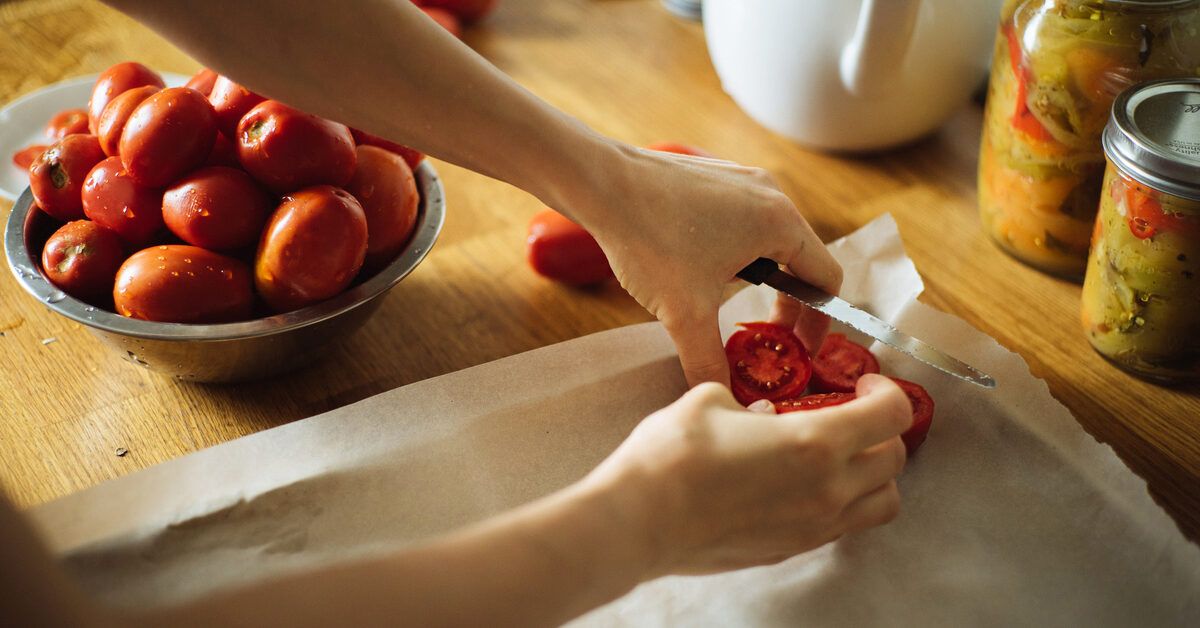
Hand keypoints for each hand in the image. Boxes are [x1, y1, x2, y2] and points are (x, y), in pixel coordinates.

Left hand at [560, 142, 841, 386]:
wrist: (600, 183)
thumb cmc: (648, 237)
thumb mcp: (684, 312)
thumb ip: (708, 360)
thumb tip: (720, 394)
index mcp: (780, 222)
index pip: (827, 279)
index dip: (819, 323)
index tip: (799, 350)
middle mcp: (771, 193)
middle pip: (802, 260)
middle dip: (788, 305)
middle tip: (768, 339)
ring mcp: (743, 179)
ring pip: (771, 240)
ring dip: (761, 279)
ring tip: (729, 308)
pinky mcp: (715, 176)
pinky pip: (743, 220)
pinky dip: (738, 253)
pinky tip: (702, 271)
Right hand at [584, 374, 909, 576]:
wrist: (640, 518)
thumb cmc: (672, 457)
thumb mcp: (709, 401)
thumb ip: (749, 403)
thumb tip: (763, 413)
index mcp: (815, 441)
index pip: (891, 414)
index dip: (887, 391)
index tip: (865, 383)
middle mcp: (827, 488)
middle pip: (895, 460)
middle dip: (882, 431)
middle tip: (855, 415)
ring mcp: (812, 526)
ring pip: (881, 504)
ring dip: (874, 475)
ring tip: (842, 457)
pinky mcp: (790, 549)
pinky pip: (842, 527)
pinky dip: (843, 503)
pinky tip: (805, 485)